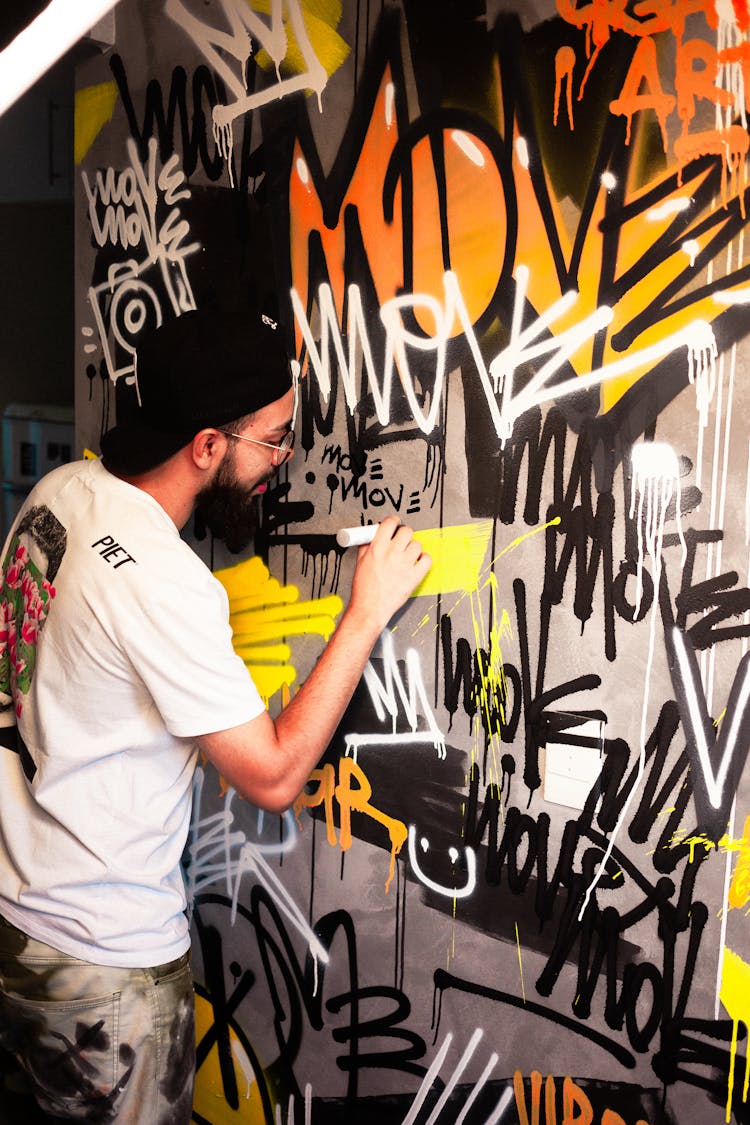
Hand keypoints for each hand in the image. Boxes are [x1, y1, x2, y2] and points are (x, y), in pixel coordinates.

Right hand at [348, 517, 431, 634]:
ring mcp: (405, 564)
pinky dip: (424, 559)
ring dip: (413, 548)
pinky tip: (418, 562)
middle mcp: (392, 553)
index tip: (395, 524)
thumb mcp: (360, 563)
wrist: (370, 608)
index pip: (390, 523)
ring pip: (417, 544)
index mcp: (377, 548)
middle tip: (402, 540)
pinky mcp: (414, 576)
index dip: (394, 522)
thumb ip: (366, 547)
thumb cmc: (364, 589)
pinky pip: (427, 559)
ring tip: (408, 555)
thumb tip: (370, 538)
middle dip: (404, 534)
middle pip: (407, 531)